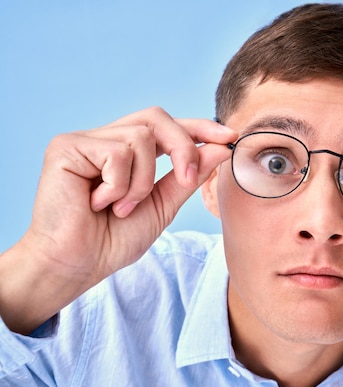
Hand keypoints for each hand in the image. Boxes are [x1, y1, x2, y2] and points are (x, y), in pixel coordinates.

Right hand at [0, 107, 236, 332]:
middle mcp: (106, 139)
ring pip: (140, 138)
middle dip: (182, 146)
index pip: (167, 127)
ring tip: (120, 208)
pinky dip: (119, 185)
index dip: (199, 127)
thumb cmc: (113, 240)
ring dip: (142, 182)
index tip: (229, 137)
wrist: (77, 265)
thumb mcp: (163, 206)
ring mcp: (85, 140)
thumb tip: (220, 148)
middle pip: (156, 118)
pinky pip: (117, 152)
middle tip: (187, 179)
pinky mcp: (67, 146)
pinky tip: (98, 203)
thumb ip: (188, 176)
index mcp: (128, 153)